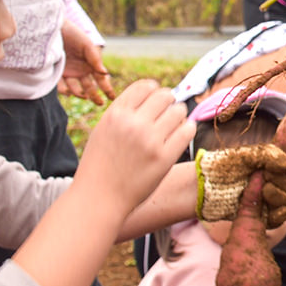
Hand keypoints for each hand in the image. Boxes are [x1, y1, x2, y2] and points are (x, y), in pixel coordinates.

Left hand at [59, 20, 115, 104]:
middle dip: (95, 96)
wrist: (54, 29)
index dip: (107, 88)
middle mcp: (81, 71)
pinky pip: (61, 86)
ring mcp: (69, 73)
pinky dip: (65, 90)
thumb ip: (95, 60)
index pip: (101, 79)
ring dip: (80, 94)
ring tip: (83, 95)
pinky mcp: (57, 73)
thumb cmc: (73, 35)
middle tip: (100, 103)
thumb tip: (105, 74)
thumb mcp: (87, 45)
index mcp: (91, 64)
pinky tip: (68, 91)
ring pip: (76, 89)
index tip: (112, 97)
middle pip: (90, 87)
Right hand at [78, 80, 193, 213]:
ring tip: (172, 126)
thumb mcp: (103, 130)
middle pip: (165, 95)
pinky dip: (187, 129)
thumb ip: (124, 112)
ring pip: (179, 111)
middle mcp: (133, 123)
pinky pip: (187, 130)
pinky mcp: (165, 158)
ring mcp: (150, 140)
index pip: (146, 86)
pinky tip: (180, 134)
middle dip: (168, 102)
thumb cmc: (101, 164)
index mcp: (115, 114)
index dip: (154, 91)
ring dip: (178, 116)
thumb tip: (153, 92)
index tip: (156, 100)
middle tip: (166, 114)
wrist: (98, 199)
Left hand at [196, 143, 285, 227]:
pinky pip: (278, 218)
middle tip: (267, 179)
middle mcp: (270, 181)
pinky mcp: (261, 215)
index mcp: (270, 164)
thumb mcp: (244, 155)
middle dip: (281, 183)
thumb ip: (268, 156)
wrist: (204, 188)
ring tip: (265, 192)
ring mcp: (266, 199)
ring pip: (285, 201)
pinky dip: (278, 215)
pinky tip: (271, 211)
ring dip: (278, 197)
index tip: (280, 167)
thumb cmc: (222, 167)